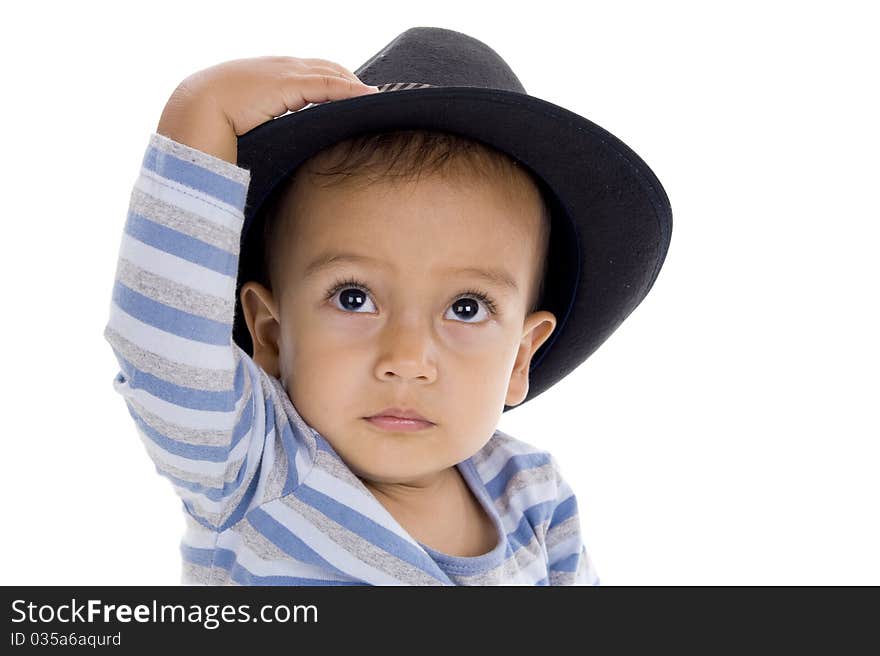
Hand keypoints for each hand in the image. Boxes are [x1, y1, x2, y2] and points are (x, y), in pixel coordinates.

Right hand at [156, 56, 378, 163]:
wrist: (193, 111)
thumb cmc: (211, 122)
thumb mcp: (244, 119)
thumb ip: (262, 123)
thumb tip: (268, 147)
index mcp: (266, 75)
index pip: (308, 72)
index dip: (332, 81)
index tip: (351, 97)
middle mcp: (278, 67)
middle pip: (325, 67)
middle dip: (349, 80)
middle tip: (370, 99)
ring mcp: (283, 72)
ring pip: (330, 73)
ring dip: (355, 85)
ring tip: (376, 99)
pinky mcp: (289, 83)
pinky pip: (328, 84)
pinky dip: (350, 90)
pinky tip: (368, 97)